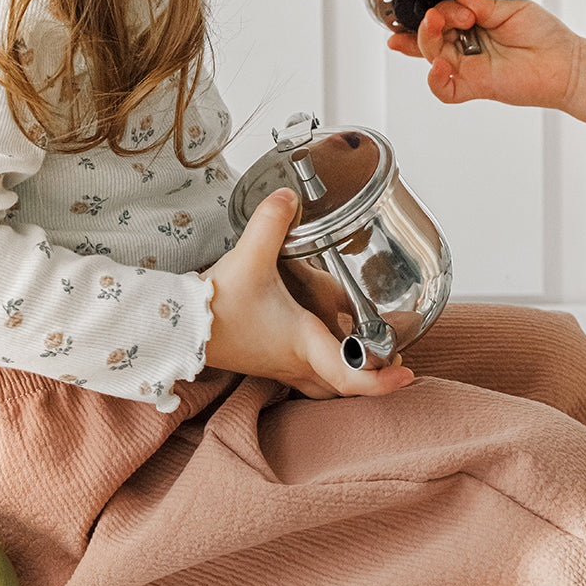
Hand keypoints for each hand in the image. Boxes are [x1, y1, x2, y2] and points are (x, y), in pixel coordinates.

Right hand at [200, 189, 413, 398]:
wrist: (178, 326)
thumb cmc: (216, 304)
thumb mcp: (250, 257)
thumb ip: (272, 223)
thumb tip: (289, 197)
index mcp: (303, 342)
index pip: (351, 375)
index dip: (384, 381)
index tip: (407, 372)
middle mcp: (296, 361)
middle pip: (344, 388)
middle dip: (372, 378)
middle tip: (392, 358)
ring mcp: (279, 365)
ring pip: (323, 385)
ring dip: (345, 374)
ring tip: (361, 350)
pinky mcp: (266, 360)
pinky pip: (303, 374)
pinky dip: (322, 365)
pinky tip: (320, 338)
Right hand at [387, 0, 581, 109]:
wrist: (566, 63)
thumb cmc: (546, 37)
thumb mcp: (512, 9)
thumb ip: (482, 4)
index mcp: (473, 26)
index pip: (441, 18)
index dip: (436, 10)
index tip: (454, 2)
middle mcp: (467, 47)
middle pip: (431, 37)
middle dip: (430, 22)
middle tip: (443, 15)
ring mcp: (468, 67)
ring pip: (432, 57)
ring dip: (428, 39)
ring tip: (437, 24)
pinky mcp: (473, 86)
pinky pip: (444, 90)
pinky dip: (435, 79)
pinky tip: (439, 66)